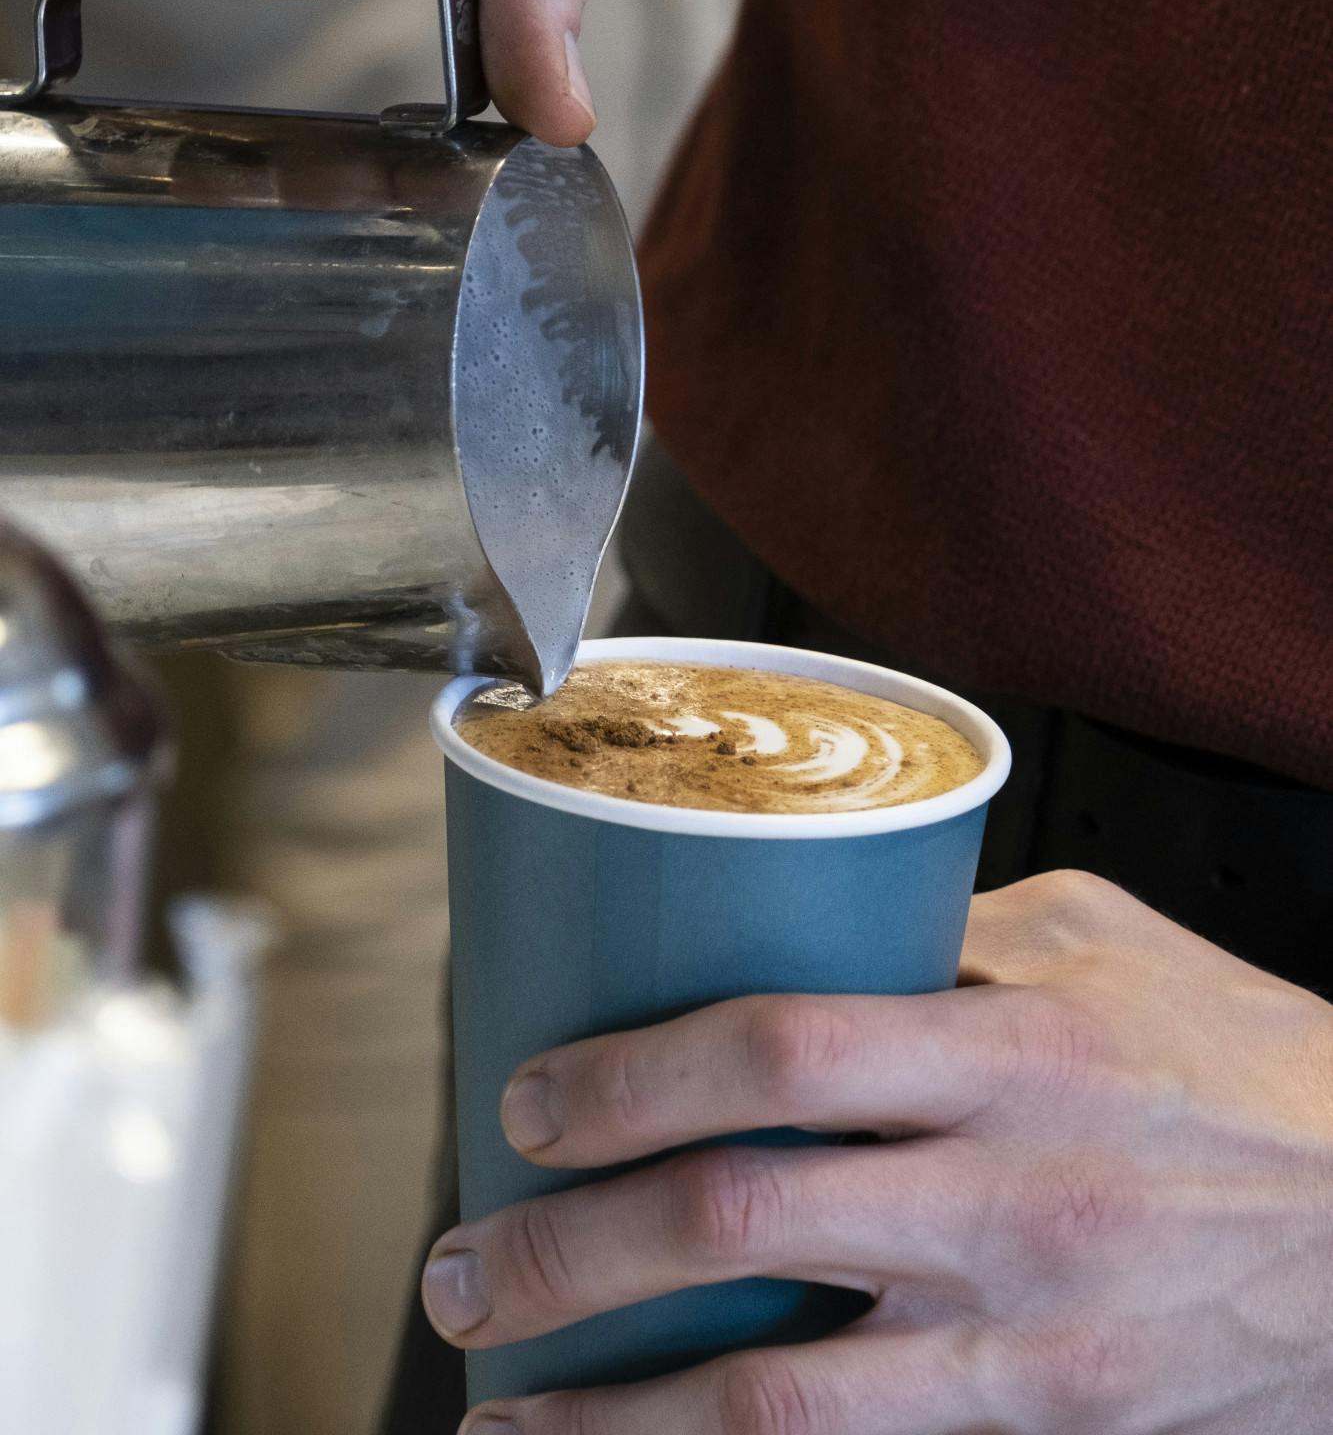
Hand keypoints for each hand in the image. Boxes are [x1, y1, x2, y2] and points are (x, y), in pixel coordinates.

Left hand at [424, 871, 1332, 1432]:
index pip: (780, 1052)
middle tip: (468, 1264)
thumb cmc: (1247, 1063)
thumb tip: (792, 925)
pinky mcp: (1042, 1427)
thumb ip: (942, 930)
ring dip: (610, 1414)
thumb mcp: (1102, 942)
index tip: (534, 1098)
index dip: (631, 1079)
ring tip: (500, 1404)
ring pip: (772, 1402)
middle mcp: (1008, 1199)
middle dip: (567, 1256)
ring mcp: (1023, 1339)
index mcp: (1018, 1047)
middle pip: (738, 1228)